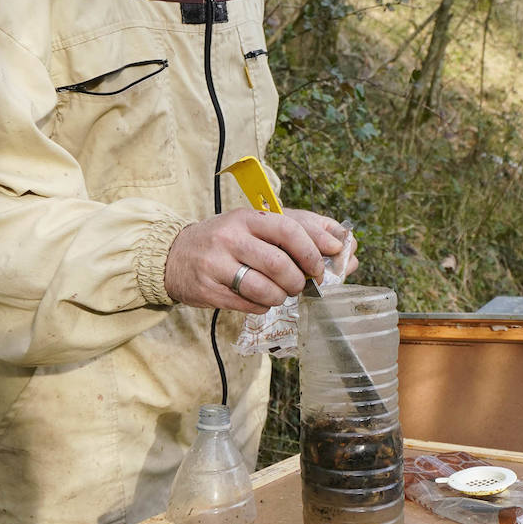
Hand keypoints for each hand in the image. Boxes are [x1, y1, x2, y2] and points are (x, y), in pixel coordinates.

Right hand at [163, 207, 351, 310]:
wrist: (174, 256)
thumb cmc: (227, 240)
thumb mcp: (257, 225)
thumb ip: (301, 231)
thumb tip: (348, 247)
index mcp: (248, 217)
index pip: (289, 228)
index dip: (315, 247)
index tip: (328, 259)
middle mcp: (231, 237)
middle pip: (280, 263)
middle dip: (300, 279)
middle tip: (304, 284)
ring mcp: (217, 264)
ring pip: (265, 288)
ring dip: (282, 296)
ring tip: (282, 293)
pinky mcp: (209, 290)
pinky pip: (249, 305)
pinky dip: (264, 306)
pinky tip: (261, 300)